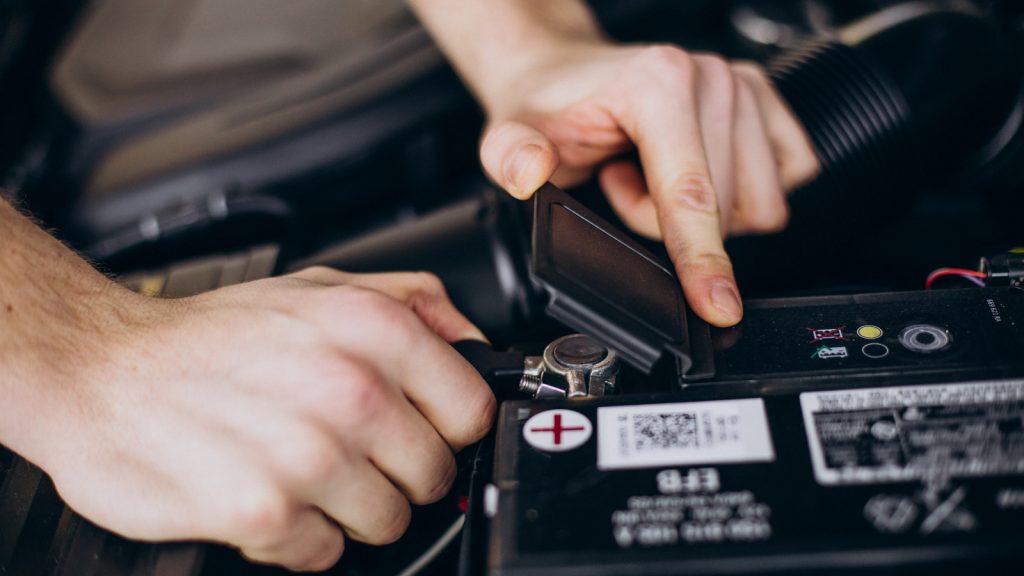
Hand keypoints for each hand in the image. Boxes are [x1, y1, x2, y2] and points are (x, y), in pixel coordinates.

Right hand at [34, 268, 493, 571]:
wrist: (100, 368)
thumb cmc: (211, 336)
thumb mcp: (320, 286)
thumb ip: (413, 302)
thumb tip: (473, 341)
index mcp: (373, 330)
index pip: (473, 410)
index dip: (447, 426)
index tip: (420, 428)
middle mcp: (349, 390)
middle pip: (434, 474)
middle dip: (397, 471)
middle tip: (348, 450)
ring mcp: (309, 455)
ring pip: (388, 522)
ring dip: (349, 507)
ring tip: (301, 469)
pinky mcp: (266, 512)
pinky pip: (325, 553)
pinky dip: (299, 536)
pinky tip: (268, 493)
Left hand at [478, 44, 818, 325]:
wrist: (565, 73)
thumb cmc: (548, 106)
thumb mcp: (509, 133)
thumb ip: (511, 155)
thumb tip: (530, 171)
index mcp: (659, 83)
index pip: (691, 195)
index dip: (702, 259)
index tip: (718, 307)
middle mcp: (711, 78)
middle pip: (725, 211)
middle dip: (667, 222)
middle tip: (620, 184)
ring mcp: (745, 86)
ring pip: (758, 204)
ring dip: (703, 211)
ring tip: (649, 175)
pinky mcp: (767, 103)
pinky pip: (786, 182)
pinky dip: (737, 195)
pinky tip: (690, 171)